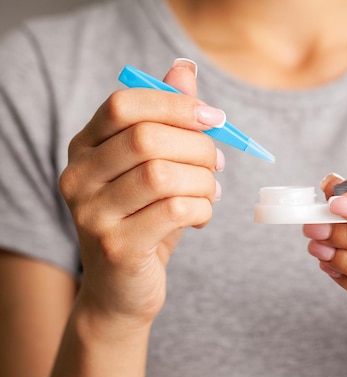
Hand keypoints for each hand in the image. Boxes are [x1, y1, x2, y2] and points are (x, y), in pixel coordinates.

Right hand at [59, 59, 224, 323]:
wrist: (122, 289)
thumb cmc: (144, 219)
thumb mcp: (154, 166)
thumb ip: (166, 118)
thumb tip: (184, 67)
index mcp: (85, 147)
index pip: (125, 104)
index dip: (176, 104)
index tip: (214, 118)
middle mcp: (78, 176)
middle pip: (148, 138)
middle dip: (199, 147)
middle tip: (218, 165)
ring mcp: (91, 214)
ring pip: (164, 175)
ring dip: (204, 181)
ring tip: (212, 192)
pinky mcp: (116, 246)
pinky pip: (176, 210)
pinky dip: (203, 209)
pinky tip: (202, 217)